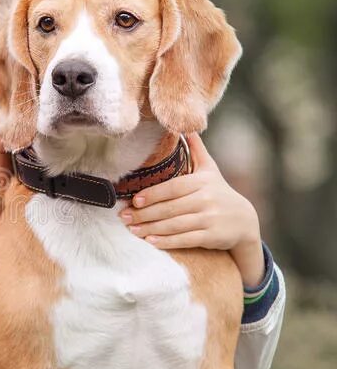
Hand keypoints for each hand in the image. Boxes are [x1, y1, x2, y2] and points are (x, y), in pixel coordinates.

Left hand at [119, 133, 264, 285]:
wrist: (245, 220)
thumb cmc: (219, 192)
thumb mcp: (210, 170)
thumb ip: (197, 150)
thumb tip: (186, 127)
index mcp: (203, 182)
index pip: (173, 188)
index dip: (153, 194)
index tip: (134, 199)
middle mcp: (207, 199)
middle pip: (170, 207)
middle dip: (145, 213)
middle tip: (124, 216)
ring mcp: (210, 219)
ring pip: (175, 224)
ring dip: (151, 228)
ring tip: (132, 229)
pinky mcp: (212, 236)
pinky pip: (186, 239)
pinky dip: (167, 242)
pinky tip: (150, 242)